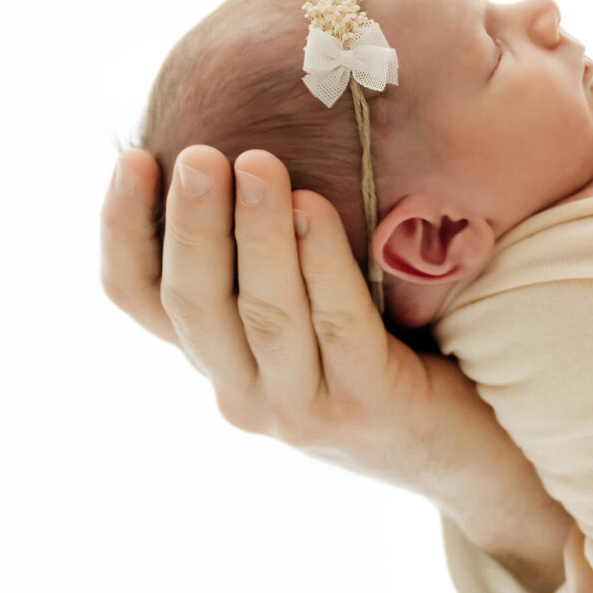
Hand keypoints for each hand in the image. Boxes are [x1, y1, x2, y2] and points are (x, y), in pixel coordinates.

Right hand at [100, 145, 570, 589]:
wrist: (469, 449)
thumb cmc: (385, 352)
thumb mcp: (304, 305)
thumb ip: (265, 253)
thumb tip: (235, 143)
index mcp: (217, 358)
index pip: (139, 299)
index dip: (123, 231)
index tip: (133, 160)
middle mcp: (242, 392)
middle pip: (192, 303)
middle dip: (191, 223)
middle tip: (197, 155)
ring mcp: (301, 408)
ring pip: (262, 312)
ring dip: (254, 233)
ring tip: (253, 164)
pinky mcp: (366, 405)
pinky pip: (337, 325)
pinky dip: (321, 264)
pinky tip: (314, 206)